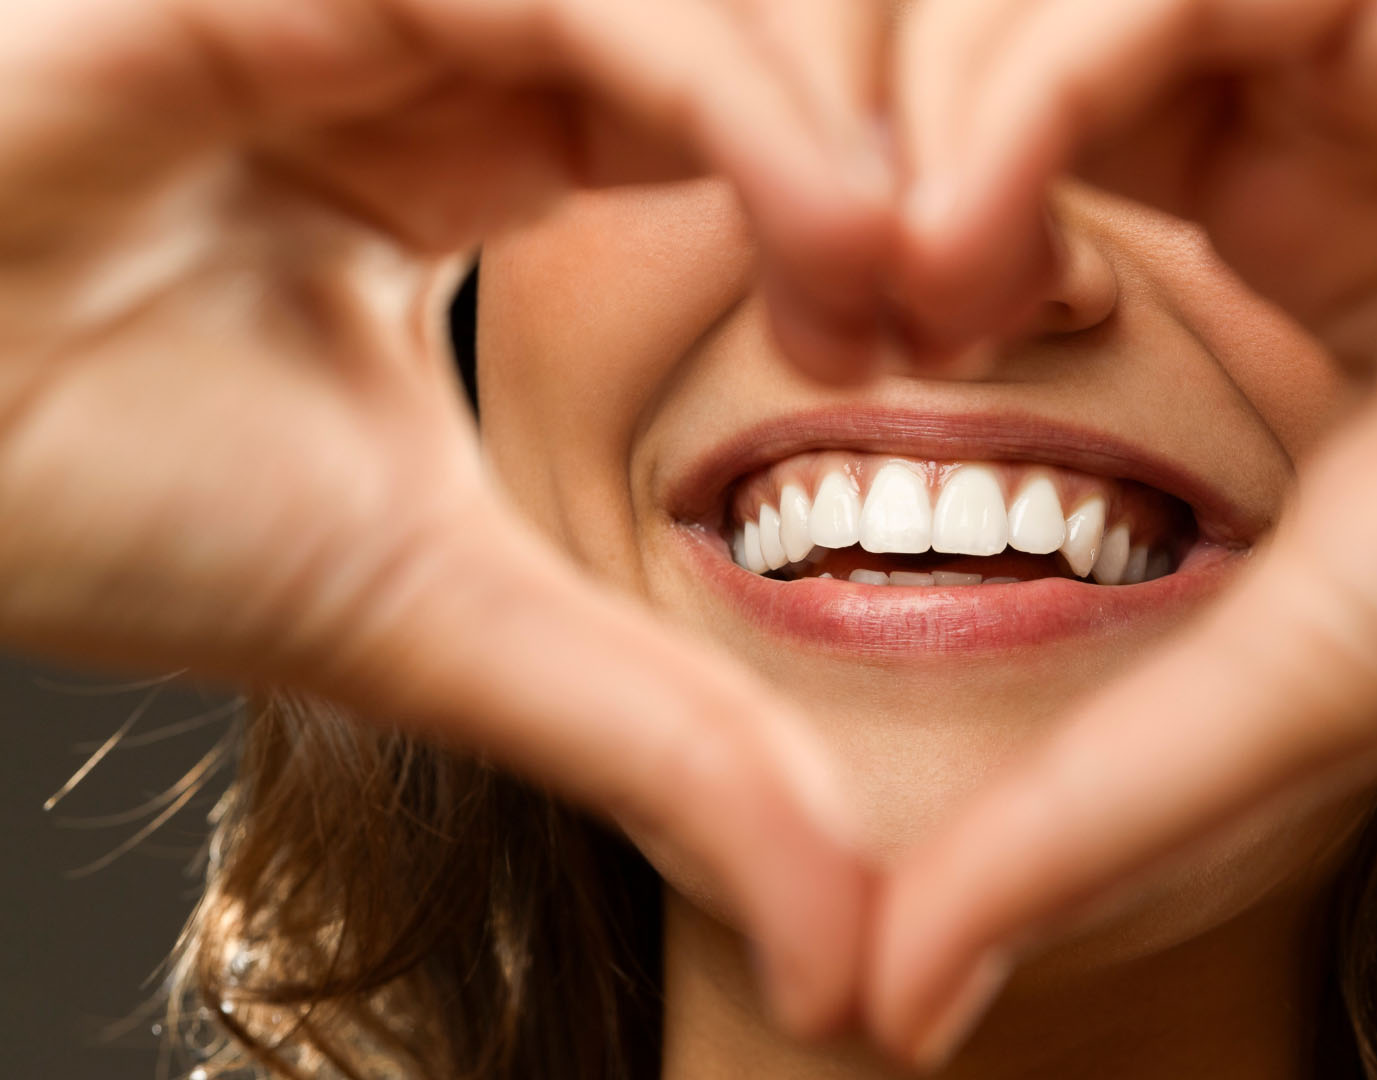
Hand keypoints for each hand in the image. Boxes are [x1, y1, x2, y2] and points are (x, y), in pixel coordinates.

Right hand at [0, 0, 892, 1035]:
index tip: (952, 350)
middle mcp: (454, 41)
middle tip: (975, 315)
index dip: (870, 216)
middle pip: (759, 34)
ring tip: (903, 302)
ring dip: (837, 136)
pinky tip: (826, 233)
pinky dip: (730, 94)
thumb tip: (853, 955)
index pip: (747, 116)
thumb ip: (656, 740)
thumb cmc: (96, 490)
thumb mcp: (443, 617)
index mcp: (473, 147)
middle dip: (896, 162)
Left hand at [876, 0, 1376, 1061]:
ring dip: (952, 115)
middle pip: (980, 44)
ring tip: (929, 283)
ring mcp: (1367, 17)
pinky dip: (1080, 59)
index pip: (981, 151)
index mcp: (1264, 219)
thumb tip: (892, 1001)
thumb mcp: (1305, 673)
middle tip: (835, 315)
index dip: (868, 232)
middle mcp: (1296, 101)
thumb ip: (1092, 810)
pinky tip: (1030, 212)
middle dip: (865, 158)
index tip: (827, 361)